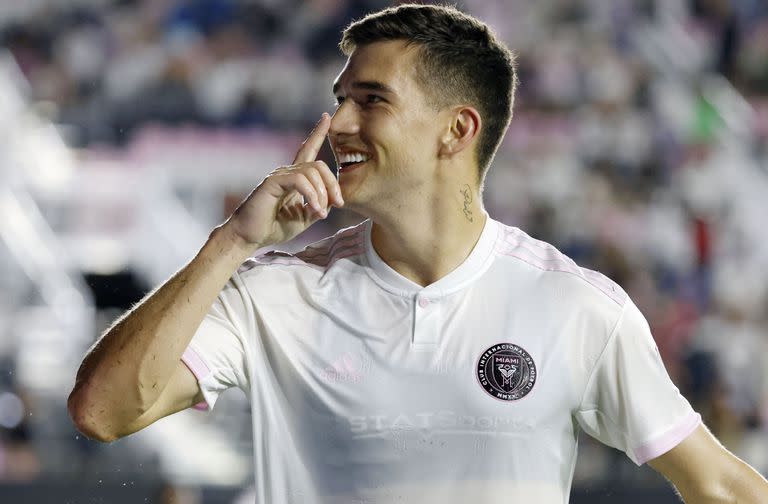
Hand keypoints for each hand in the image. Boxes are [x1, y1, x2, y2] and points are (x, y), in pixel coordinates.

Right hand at [223, 113, 343, 248]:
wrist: (249, 237)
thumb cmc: (273, 227)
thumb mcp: (305, 217)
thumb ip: (319, 206)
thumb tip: (333, 200)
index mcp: (294, 178)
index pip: (308, 150)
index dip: (318, 133)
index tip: (327, 117)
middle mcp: (287, 172)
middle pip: (319, 165)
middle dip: (333, 184)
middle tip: (338, 204)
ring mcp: (279, 175)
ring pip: (312, 172)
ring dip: (323, 194)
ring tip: (321, 213)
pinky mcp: (273, 181)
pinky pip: (300, 180)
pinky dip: (312, 195)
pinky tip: (315, 210)